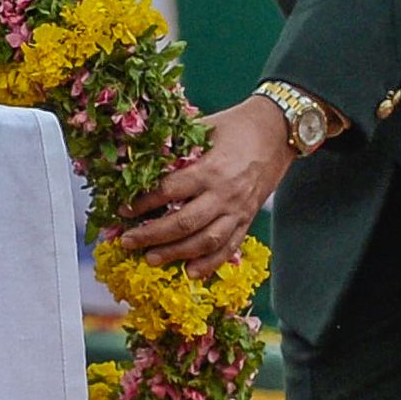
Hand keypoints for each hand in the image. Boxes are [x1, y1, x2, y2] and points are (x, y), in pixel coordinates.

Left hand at [111, 97, 291, 275]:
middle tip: (127, 242)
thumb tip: (138, 158)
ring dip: (177, 253)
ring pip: (206, 240)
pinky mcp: (249, 219)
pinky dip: (210, 263)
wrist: (279, 131)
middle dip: (152, 235)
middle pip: (185, 223)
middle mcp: (225, 194)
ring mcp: (239, 210)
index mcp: (210, 169)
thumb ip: (176, 146)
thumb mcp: (203, 128)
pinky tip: (190, 272)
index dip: (143, 203)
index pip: (169, 191)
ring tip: (151, 259)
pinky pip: (230, 246)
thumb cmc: (236, 126)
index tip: (122, 210)